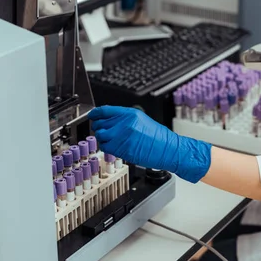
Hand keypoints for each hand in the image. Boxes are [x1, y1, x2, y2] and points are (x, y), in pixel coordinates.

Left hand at [89, 106, 211, 182]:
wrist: (168, 149)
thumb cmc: (158, 137)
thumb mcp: (142, 120)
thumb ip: (124, 119)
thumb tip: (109, 121)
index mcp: (130, 114)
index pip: (104, 110)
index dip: (95, 114)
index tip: (92, 116)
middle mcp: (125, 123)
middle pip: (100, 124)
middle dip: (99, 128)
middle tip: (103, 131)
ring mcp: (123, 136)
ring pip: (101, 136)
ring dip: (103, 139)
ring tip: (111, 141)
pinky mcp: (123, 149)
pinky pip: (106, 147)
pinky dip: (107, 148)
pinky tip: (115, 147)